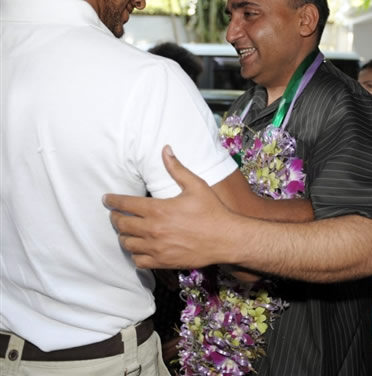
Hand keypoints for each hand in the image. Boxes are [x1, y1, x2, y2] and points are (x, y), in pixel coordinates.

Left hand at [104, 145, 236, 268]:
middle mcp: (153, 230)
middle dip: (115, 217)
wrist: (225, 239)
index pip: (125, 204)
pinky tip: (139, 247)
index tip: (106, 199)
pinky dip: (135, 254)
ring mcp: (156, 248)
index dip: (112, 200)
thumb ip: (176, 168)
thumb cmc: (211, 210)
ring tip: (127, 230)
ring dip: (124, 235)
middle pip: (121, 224)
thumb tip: (165, 149)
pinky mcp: (162, 262)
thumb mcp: (195, 185)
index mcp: (158, 209)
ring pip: (127, 243)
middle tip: (116, 214)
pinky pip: (138, 261)